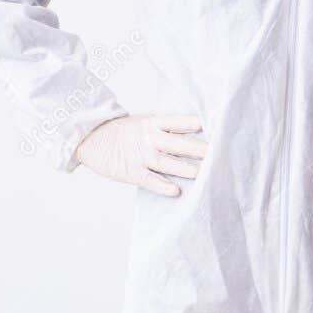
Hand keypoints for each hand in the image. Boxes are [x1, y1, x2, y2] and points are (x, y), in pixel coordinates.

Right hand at [72, 114, 206, 196]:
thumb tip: (199, 131)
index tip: (217, 127)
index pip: (179, 121)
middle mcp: (149, 138)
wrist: (91, 139)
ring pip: (167, 163)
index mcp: (153, 122)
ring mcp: (140, 155)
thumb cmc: (125, 131)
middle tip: (221, 153)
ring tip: (205, 173)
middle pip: (179, 144)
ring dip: (187, 169)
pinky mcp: (131, 172)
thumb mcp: (145, 122)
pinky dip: (162, 186)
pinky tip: (176, 190)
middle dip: (200, 149)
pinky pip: (149, 180)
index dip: (196, 124)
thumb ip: (168, 128)